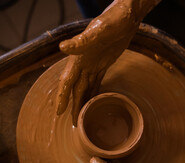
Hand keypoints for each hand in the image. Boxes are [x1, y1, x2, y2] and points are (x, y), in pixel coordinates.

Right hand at [56, 1, 140, 125]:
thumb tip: (62, 48)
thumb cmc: (112, 21)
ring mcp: (93, 64)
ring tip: (83, 117)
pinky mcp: (103, 64)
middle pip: (75, 89)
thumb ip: (81, 41)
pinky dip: (94, 93)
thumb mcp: (99, 31)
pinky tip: (94, 101)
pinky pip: (96, 82)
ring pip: (85, 87)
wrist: (126, 17)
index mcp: (79, 57)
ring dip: (83, 102)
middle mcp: (83, 63)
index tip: (59, 112)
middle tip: (74, 123)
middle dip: (73, 105)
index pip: (67, 81)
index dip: (62, 97)